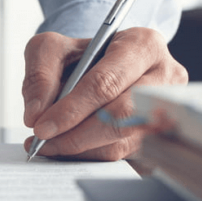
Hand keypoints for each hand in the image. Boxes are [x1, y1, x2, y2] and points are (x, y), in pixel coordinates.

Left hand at [21, 28, 187, 160]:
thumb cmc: (81, 55)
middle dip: (76, 134)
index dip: (72, 109)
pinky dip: (90, 155)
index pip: (106, 82)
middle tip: (43, 142)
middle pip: (121, 116)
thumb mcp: (52, 48)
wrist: (101, 66)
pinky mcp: (157, 135)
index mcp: (143, 45)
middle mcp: (164, 78)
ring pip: (122, 140)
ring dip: (80, 148)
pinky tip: (66, 148)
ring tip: (48, 145)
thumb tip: (36, 114)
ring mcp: (166, 110)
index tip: (42, 127)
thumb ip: (39, 74)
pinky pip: (122, 154)